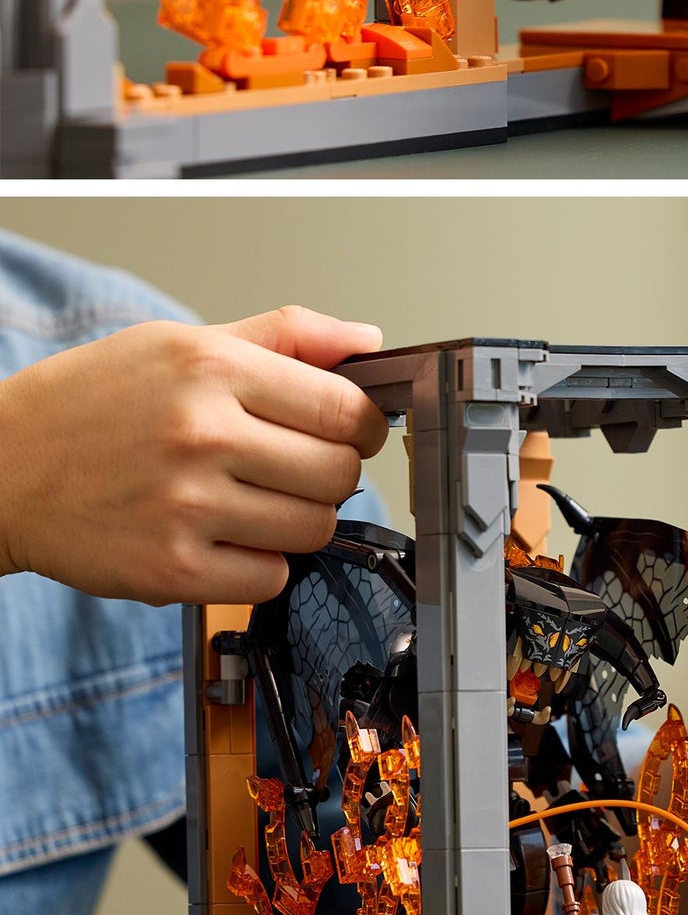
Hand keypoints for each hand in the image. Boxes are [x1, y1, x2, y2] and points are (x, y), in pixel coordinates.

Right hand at [0, 308, 387, 605]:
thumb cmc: (92, 402)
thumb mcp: (183, 342)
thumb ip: (285, 336)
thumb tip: (368, 341)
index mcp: (213, 368)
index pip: (346, 408)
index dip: (363, 425)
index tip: (352, 432)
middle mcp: (201, 434)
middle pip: (340, 473)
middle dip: (332, 473)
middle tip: (295, 468)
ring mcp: (185, 506)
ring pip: (314, 528)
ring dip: (297, 520)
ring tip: (252, 501)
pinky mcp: (168, 570)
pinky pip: (270, 578)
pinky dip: (260, 565)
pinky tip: (223, 537)